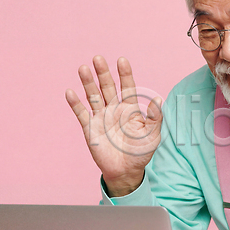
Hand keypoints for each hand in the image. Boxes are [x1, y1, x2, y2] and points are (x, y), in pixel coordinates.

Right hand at [65, 56, 162, 196]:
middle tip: (98, 58)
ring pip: (93, 96)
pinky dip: (75, 103)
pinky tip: (70, 92)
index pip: (127, 87)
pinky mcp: (90, 128)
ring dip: (88, 83)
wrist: (126, 171)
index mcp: (130, 109)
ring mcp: (101, 117)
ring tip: (83, 68)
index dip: (125, 74)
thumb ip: (155, 117)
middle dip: (103, 73)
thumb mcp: (152, 135)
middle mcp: (114, 109)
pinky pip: (81, 113)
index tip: (122, 60)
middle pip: (108, 87)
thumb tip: (158, 99)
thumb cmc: (141, 152)